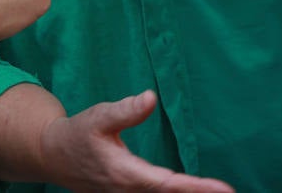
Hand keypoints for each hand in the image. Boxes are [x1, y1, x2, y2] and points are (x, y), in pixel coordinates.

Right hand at [39, 91, 234, 191]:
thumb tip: (151, 98)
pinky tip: (190, 190)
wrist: (53, 156)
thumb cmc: (77, 135)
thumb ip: (126, 110)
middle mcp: (129, 191)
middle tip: (228, 192)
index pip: (168, 185)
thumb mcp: (99, 117)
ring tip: (215, 191)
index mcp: (126, 174)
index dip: (196, 188)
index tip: (222, 189)